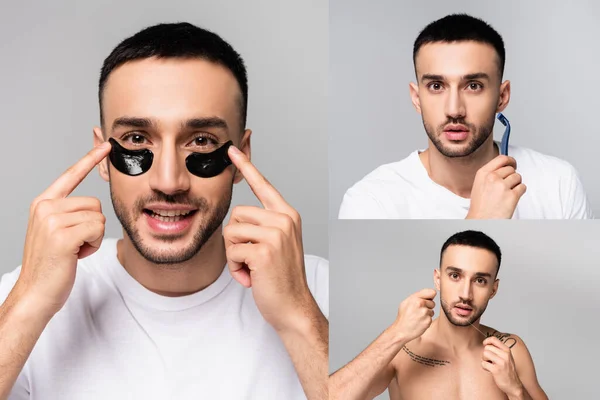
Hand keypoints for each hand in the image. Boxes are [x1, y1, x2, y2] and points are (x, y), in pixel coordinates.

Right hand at [13, 142, 110, 317]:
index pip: (71, 175)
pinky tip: (75, 255)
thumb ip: (70, 213)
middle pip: (94, 203)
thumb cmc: (51, 265)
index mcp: (43, 203)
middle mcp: (45, 207)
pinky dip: (93, 245)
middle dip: (92, 226)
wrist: (35, 293)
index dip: (90, 159)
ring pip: (98, 217)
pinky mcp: (62, 235)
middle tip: (74, 244)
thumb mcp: (57, 232)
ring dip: (93, 237)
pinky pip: (97, 229)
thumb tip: (93, 206)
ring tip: (73, 250)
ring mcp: (52, 220)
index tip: (106, 144)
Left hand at [223, 146, 311, 332]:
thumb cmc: (280, 278)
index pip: (263, 185)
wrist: (293, 307)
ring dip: (234, 255)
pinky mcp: (265, 250)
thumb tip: (238, 216)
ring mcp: (276, 233)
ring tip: (252, 268)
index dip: (247, 166)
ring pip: (231, 232)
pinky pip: (232, 250)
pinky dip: (235, 268)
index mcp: (287, 215)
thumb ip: (262, 225)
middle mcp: (284, 219)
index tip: (232, 149)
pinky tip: (252, 277)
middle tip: (251, 259)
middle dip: (235, 240)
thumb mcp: (276, 244)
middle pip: (236, 214)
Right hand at [391, 288, 435, 341]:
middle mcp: (421, 304)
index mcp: (415, 298)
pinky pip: (430, 318)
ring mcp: (425, 313)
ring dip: (427, 314)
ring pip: (432, 311)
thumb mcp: (406, 302)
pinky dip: (426, 321)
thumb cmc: (403, 317)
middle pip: (432, 303)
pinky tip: (419, 322)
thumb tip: (430, 293)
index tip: (428, 299)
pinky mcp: (428, 321)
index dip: (430, 296)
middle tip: (418, 311)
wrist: (401, 330)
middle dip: (428, 306)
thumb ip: (417, 296)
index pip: (432, 292)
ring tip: (417, 317)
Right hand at [467, 155, 525, 218]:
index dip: (510, 160)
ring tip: (507, 194)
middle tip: (507, 186)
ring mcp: (502, 186)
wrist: (481, 221)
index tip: (513, 164)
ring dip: (515, 184)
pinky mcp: (512, 196)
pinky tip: (511, 198)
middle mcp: (492, 177)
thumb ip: (490, 174)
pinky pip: (523, 187)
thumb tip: (505, 167)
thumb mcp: (479, 184)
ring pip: (518, 177)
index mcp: (483, 173)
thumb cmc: (480, 205)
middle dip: (511, 176)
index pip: (501, 158)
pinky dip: (519, 192)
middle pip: (511, 169)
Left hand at [482, 337, 523, 396]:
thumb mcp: (507, 357)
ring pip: (484, 354)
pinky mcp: (496, 370)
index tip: (485, 345)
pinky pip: (483, 363)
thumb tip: (486, 343)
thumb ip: (499, 350)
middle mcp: (505, 355)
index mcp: (507, 350)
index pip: (494, 339)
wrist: (514, 385)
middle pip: (487, 347)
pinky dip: (484, 367)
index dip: (487, 341)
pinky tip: (489, 370)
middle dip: (485, 354)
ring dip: (484, 360)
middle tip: (489, 360)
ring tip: (490, 365)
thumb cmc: (508, 370)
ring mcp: (501, 362)